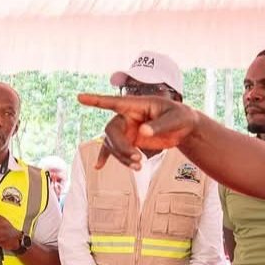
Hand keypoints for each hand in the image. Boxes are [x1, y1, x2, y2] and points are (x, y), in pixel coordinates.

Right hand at [76, 93, 198, 168]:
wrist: (184, 128)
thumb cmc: (180, 117)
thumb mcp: (175, 119)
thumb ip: (159, 126)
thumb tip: (142, 133)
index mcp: (136, 104)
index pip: (113, 102)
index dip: (96, 100)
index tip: (80, 98)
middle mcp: (127, 116)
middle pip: (112, 131)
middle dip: (121, 147)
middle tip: (137, 159)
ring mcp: (127, 130)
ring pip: (113, 144)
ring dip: (122, 157)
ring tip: (139, 166)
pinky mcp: (130, 141)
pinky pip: (114, 150)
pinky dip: (106, 158)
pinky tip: (98, 166)